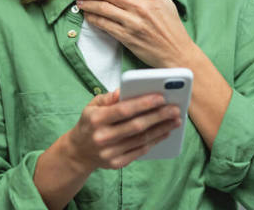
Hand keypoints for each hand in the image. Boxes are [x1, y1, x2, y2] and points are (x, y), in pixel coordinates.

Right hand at [65, 89, 180, 170]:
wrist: (78, 152)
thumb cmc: (90, 123)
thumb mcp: (92, 106)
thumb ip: (109, 98)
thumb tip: (124, 90)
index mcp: (96, 119)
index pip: (124, 110)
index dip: (144, 103)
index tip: (161, 97)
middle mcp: (102, 137)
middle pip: (136, 126)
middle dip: (159, 116)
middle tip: (175, 109)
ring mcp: (109, 152)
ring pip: (141, 139)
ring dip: (161, 129)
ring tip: (175, 120)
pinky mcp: (116, 164)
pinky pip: (140, 151)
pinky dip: (155, 141)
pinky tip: (165, 132)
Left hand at [73, 0, 198, 68]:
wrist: (176, 52)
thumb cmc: (171, 26)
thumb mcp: (167, 0)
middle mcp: (140, 7)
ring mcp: (133, 23)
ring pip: (103, 8)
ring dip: (88, 3)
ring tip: (80, 0)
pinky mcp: (127, 37)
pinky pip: (105, 25)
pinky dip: (93, 19)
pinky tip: (88, 15)